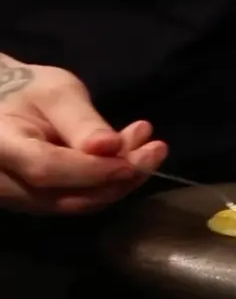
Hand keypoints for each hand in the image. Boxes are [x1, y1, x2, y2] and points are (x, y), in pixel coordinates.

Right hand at [0, 55, 167, 213]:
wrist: (7, 109)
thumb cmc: (27, 91)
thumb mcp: (55, 92)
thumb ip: (80, 121)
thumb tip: (111, 148)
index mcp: (0, 148)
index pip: (46, 169)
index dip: (94, 169)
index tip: (134, 159)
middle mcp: (5, 184)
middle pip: (70, 195)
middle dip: (121, 176)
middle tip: (157, 150)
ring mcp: (23, 201)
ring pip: (81, 203)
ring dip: (123, 179)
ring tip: (151, 147)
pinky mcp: (43, 206)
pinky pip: (83, 201)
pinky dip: (113, 182)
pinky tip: (134, 157)